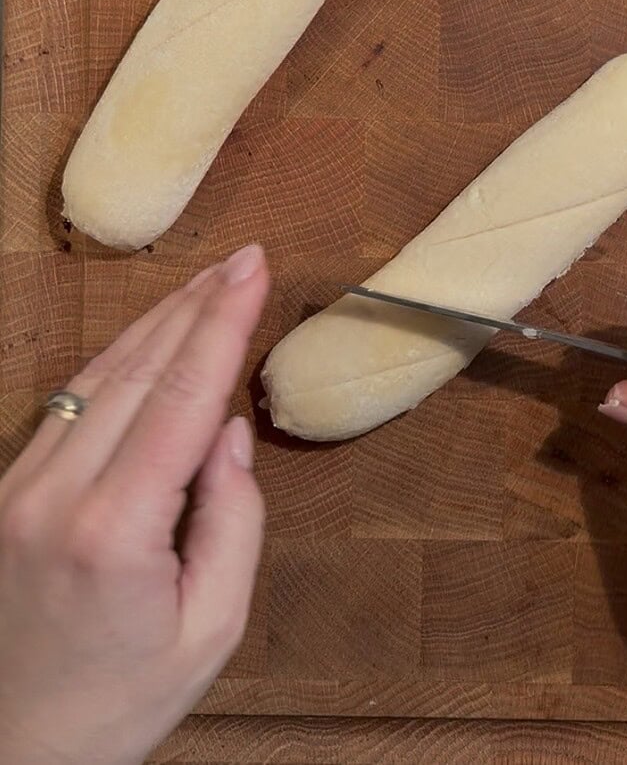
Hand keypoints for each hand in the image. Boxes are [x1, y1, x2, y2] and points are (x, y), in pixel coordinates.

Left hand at [0, 244, 268, 764]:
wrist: (12, 750)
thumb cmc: (119, 701)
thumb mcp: (209, 630)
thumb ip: (233, 522)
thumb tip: (230, 433)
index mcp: (113, 531)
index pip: (180, 399)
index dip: (222, 326)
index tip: (254, 271)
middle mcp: (54, 496)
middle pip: (137, 372)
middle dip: (196, 307)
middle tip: (242, 259)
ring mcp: (19, 489)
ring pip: (98, 377)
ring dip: (158, 323)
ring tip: (206, 282)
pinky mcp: (6, 492)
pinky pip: (71, 405)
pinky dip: (118, 359)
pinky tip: (150, 336)